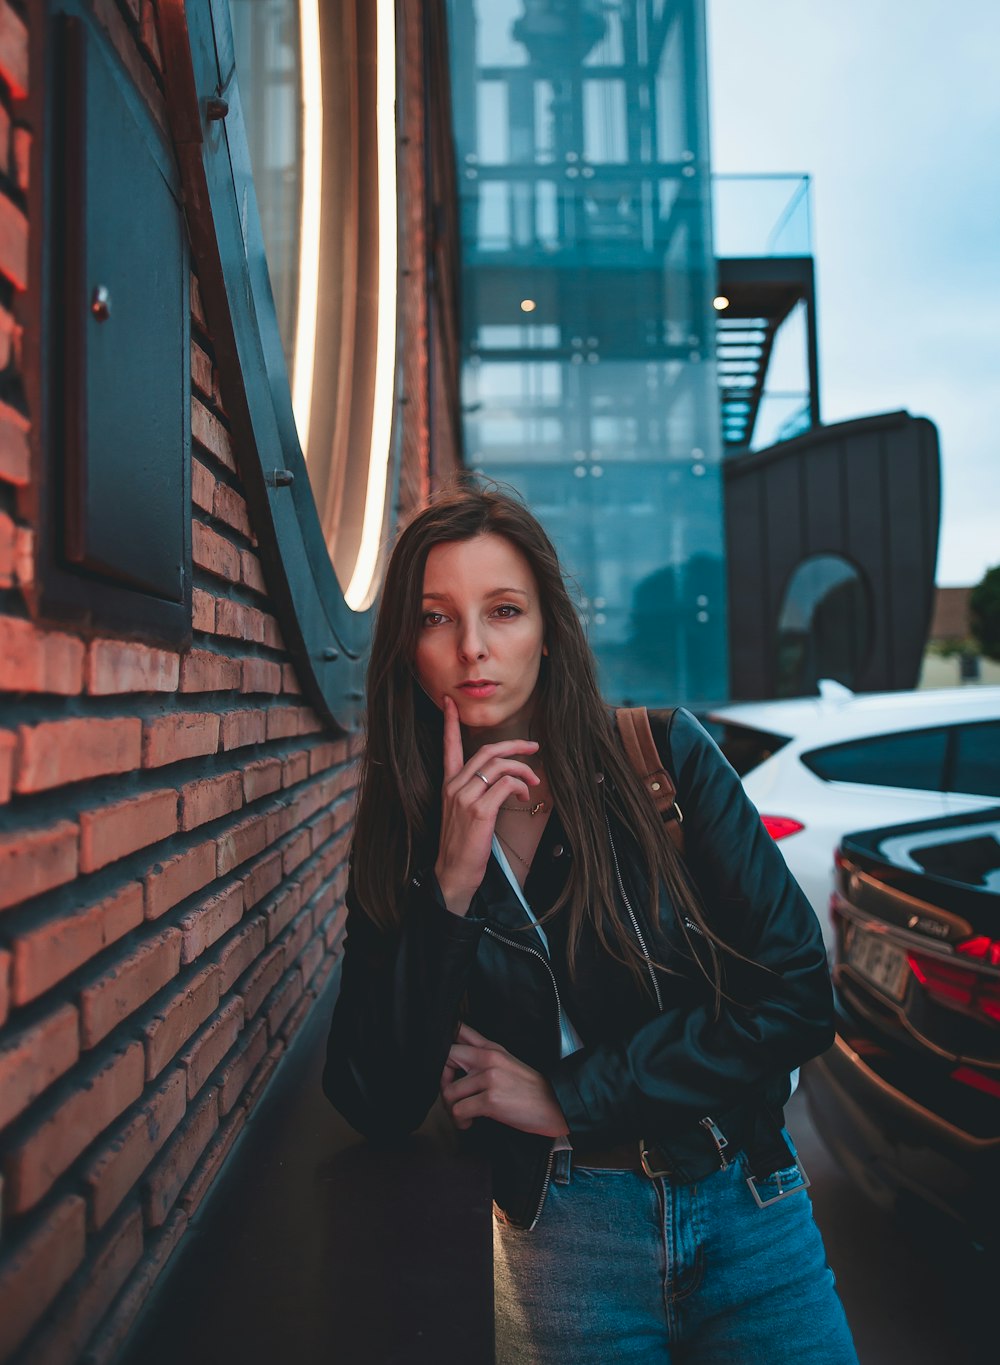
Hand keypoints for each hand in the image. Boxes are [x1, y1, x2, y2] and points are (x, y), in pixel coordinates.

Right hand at [434, 695, 539, 914]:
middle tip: (533, 747)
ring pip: (499, 766)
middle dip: (514, 745)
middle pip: (486, 751)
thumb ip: (478, 793)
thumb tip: (506, 783)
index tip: (450, 702)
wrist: (453, 873)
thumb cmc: (463, 846)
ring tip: (533, 783)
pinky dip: (521, 786)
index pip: (447, 746)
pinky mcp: (479, 810)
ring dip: (523, 770)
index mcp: (449, 785)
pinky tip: (524, 797)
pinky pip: (506, 785)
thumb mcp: (464, 814)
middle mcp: (455, 787)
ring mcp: (466, 797)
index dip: (449, 722)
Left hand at [440, 1023, 568, 1137]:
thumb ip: (484, 1055)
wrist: (555, 1105)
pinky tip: (469, 1123)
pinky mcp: (490, 1101)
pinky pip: (459, 1110)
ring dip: (451, 1108)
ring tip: (463, 1114)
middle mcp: (488, 1059)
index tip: (444, 1058)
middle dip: (443, 1081)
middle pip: (446, 1058)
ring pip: (449, 1091)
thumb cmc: (529, 1088)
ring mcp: (489, 1079)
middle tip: (453, 1095)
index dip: (444, 1041)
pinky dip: (460, 1121)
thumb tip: (458, 1056)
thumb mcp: (507, 1061)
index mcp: (491, 1048)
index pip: (460, 1030)